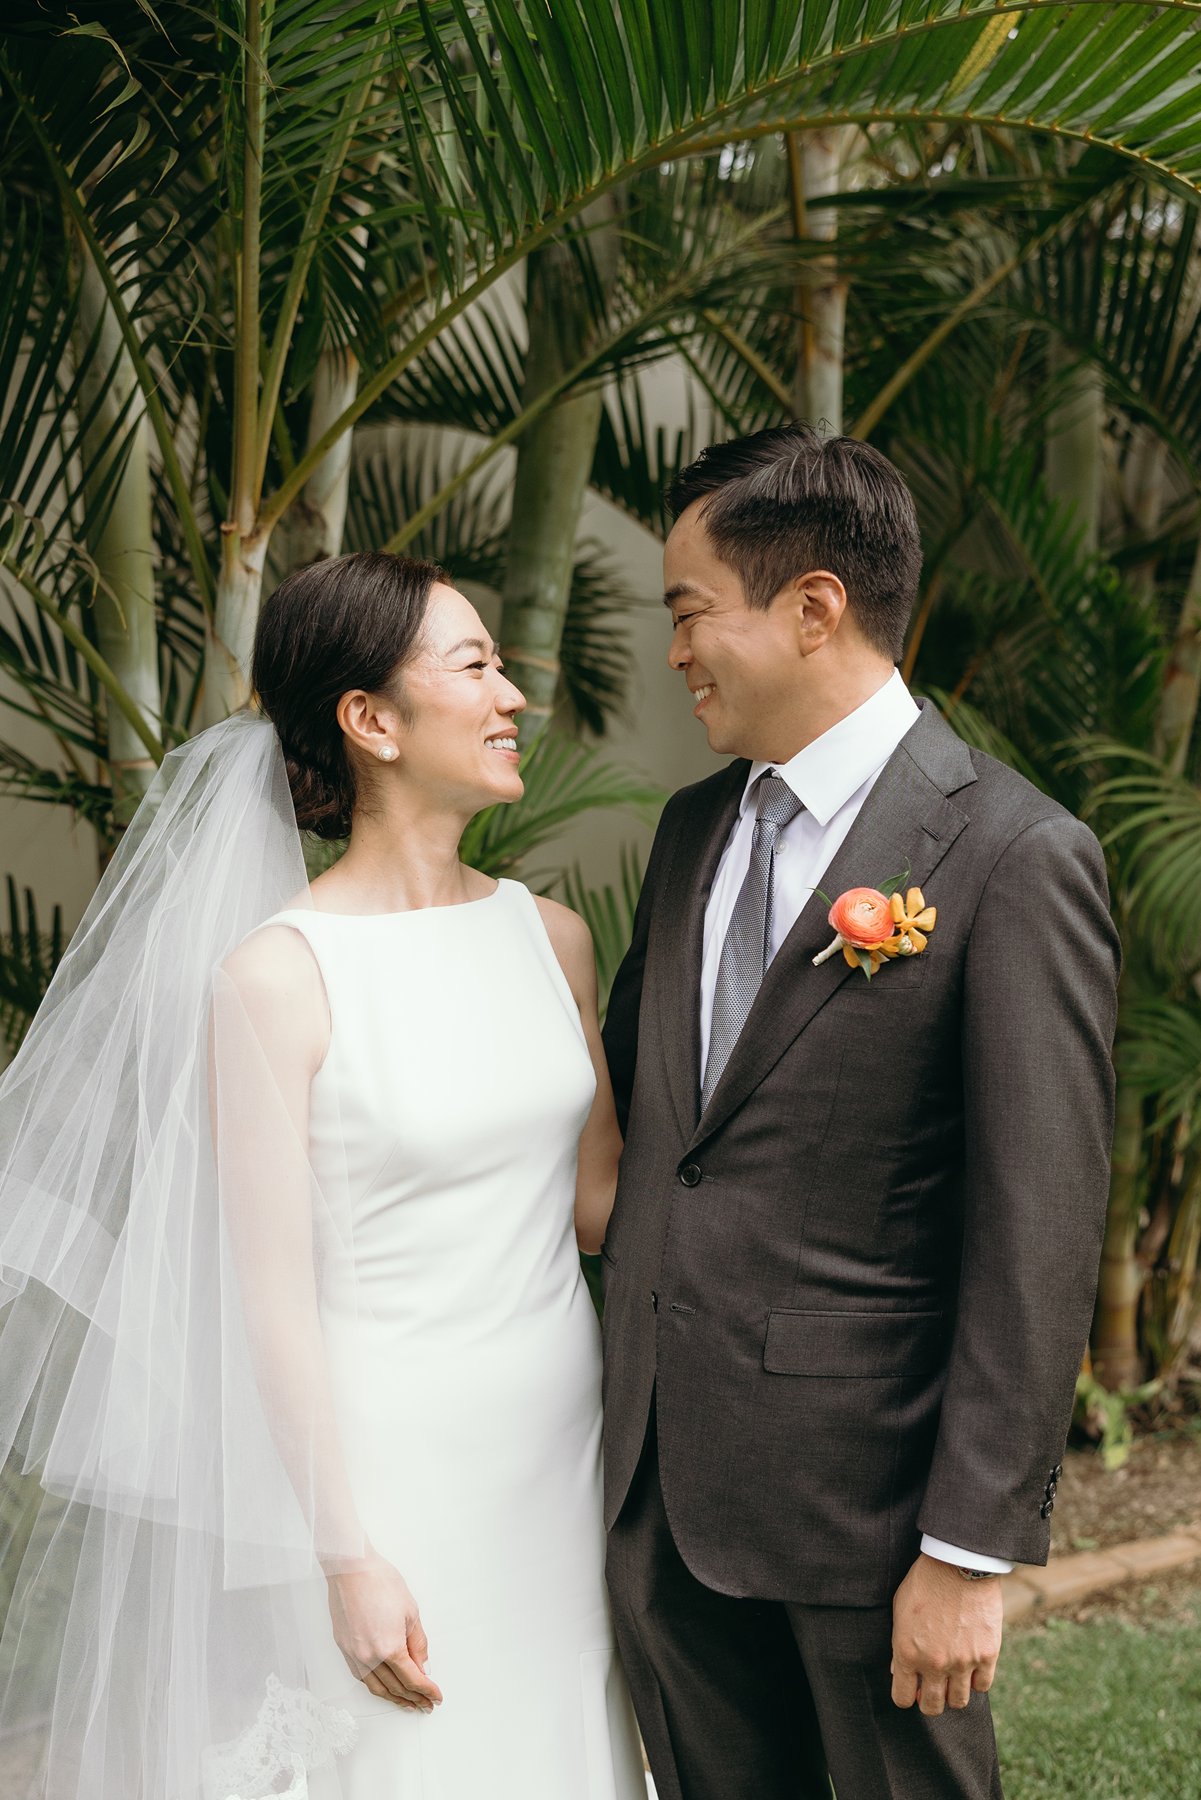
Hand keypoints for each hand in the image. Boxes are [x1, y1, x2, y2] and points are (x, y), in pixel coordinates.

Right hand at [326, 1549, 443, 1711]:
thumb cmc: (380, 1582)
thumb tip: (422, 1665)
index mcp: (389, 1648)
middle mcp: (369, 1657)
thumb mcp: (410, 1611)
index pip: (412, 1679)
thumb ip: (417, 1643)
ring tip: (407, 1704)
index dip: (426, 1691)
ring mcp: (354, 1654)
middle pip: (395, 1687)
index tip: (435, 1697)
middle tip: (425, 1705)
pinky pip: (361, 1677)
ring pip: (376, 1687)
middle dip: (413, 1698)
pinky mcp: (344, 1648)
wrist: (351, 1568)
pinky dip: (375, 1686)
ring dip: (394, 1698)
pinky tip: (383, 1688)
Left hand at [890, 1553, 1001, 1714]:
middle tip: (932, 1687)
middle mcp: (934, 1664)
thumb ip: (899, 1644)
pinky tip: (970, 1666)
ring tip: (952, 1677)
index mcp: (907, 1653)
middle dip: (929, 1700)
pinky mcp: (987, 1655)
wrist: (958, 1563)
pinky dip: (976, 1681)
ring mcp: (962, 1662)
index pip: (903, 1698)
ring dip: (953, 1693)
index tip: (911, 1688)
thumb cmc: (924, 1582)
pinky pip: (982, 1686)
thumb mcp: (900, 1609)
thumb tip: (899, 1670)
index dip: (905, 1696)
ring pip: (958, 1702)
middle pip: (932, 1707)